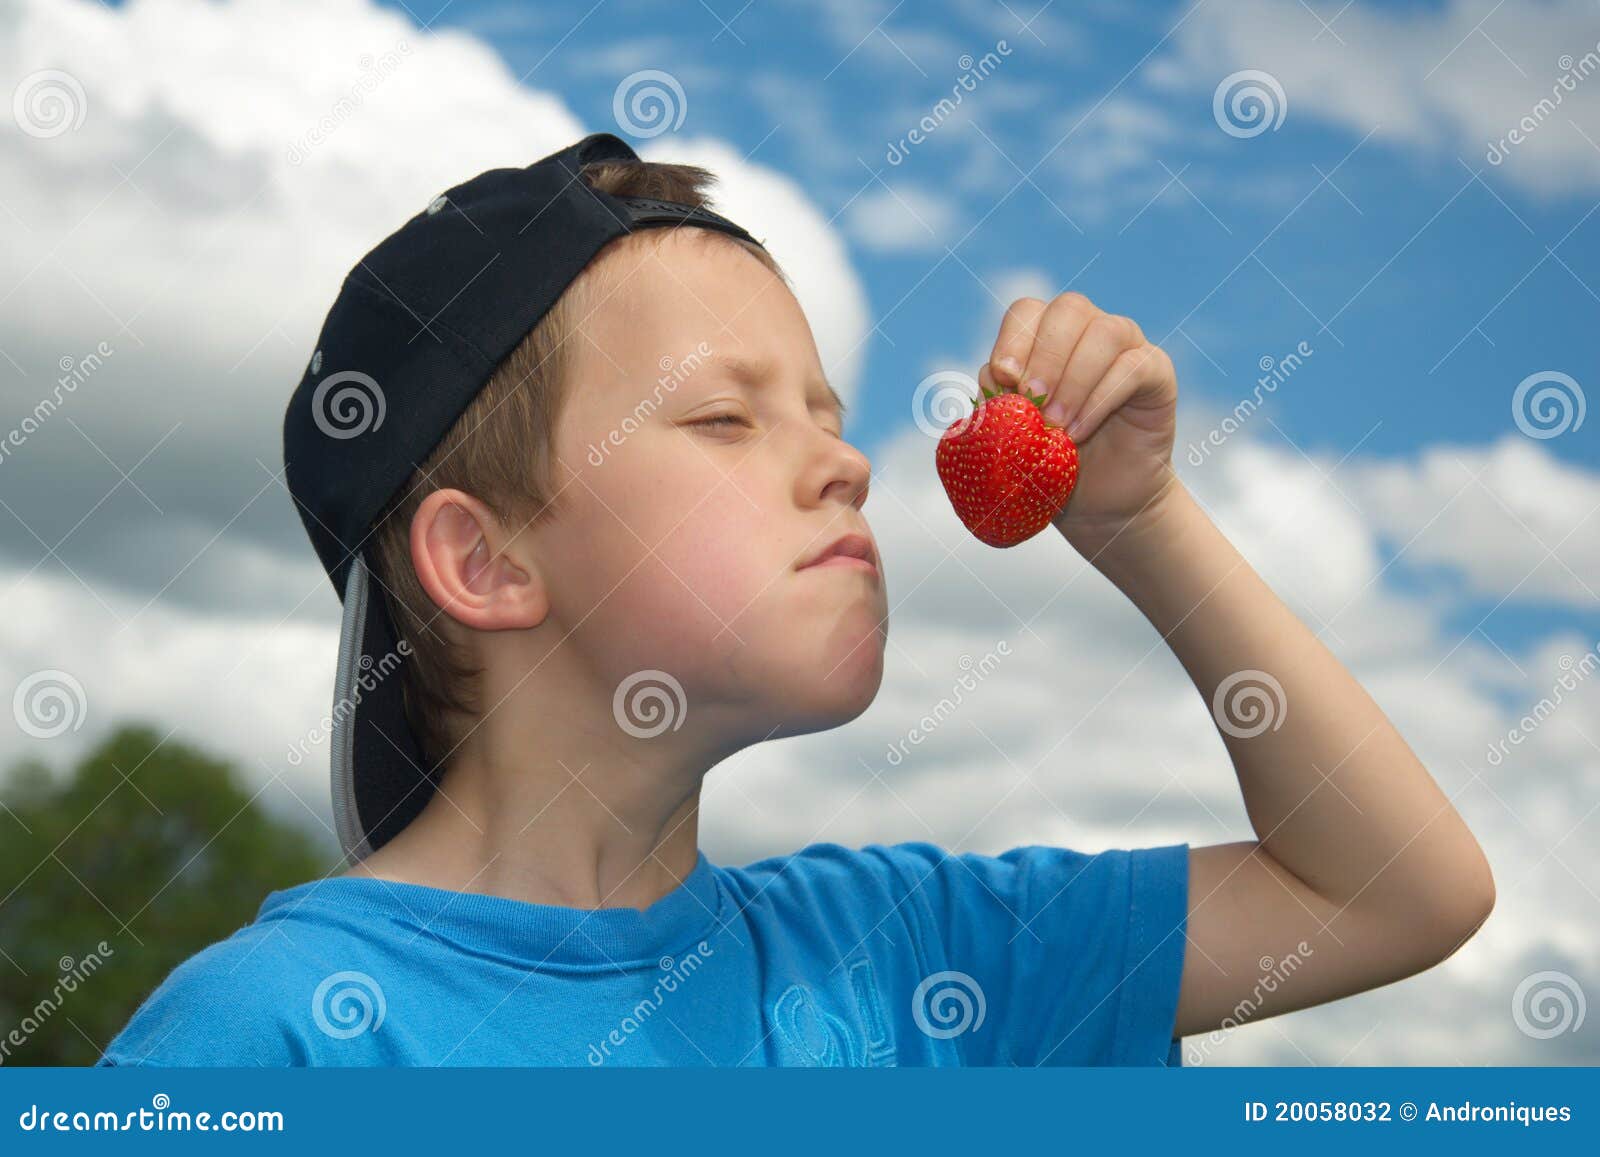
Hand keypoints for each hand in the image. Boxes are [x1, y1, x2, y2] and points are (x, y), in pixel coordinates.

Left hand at [981, 292, 1178, 552]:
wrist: (1099, 500)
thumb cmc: (1050, 462)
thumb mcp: (1013, 434)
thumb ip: (1000, 402)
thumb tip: (992, 376)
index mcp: (1046, 336)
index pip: (1027, 312)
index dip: (1013, 340)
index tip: (1003, 378)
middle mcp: (1088, 330)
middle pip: (1068, 310)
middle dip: (1045, 356)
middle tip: (1032, 403)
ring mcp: (1127, 347)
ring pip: (1105, 332)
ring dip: (1073, 379)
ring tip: (1055, 425)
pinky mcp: (1156, 372)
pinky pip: (1133, 368)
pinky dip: (1100, 399)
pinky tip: (1078, 433)